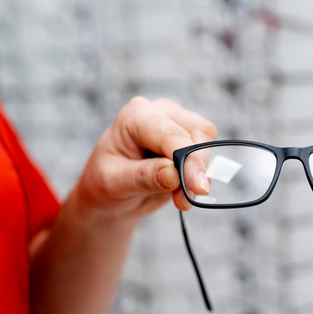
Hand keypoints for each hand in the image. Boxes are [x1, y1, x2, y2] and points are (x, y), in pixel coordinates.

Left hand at [75, 97, 216, 217]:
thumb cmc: (105, 182)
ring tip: (180, 200)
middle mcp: (160, 113)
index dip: (188, 160)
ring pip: (207, 142)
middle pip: (198, 131)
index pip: (171, 133)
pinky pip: (206, 157)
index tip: (197, 188)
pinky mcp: (189, 141)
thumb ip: (143, 177)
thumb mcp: (113, 183)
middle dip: (197, 167)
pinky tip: (182, 194)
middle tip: (188, 199)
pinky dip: (200, 178)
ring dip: (200, 175)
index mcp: (136, 116)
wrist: (111, 193)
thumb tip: (174, 174)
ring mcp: (177, 125)